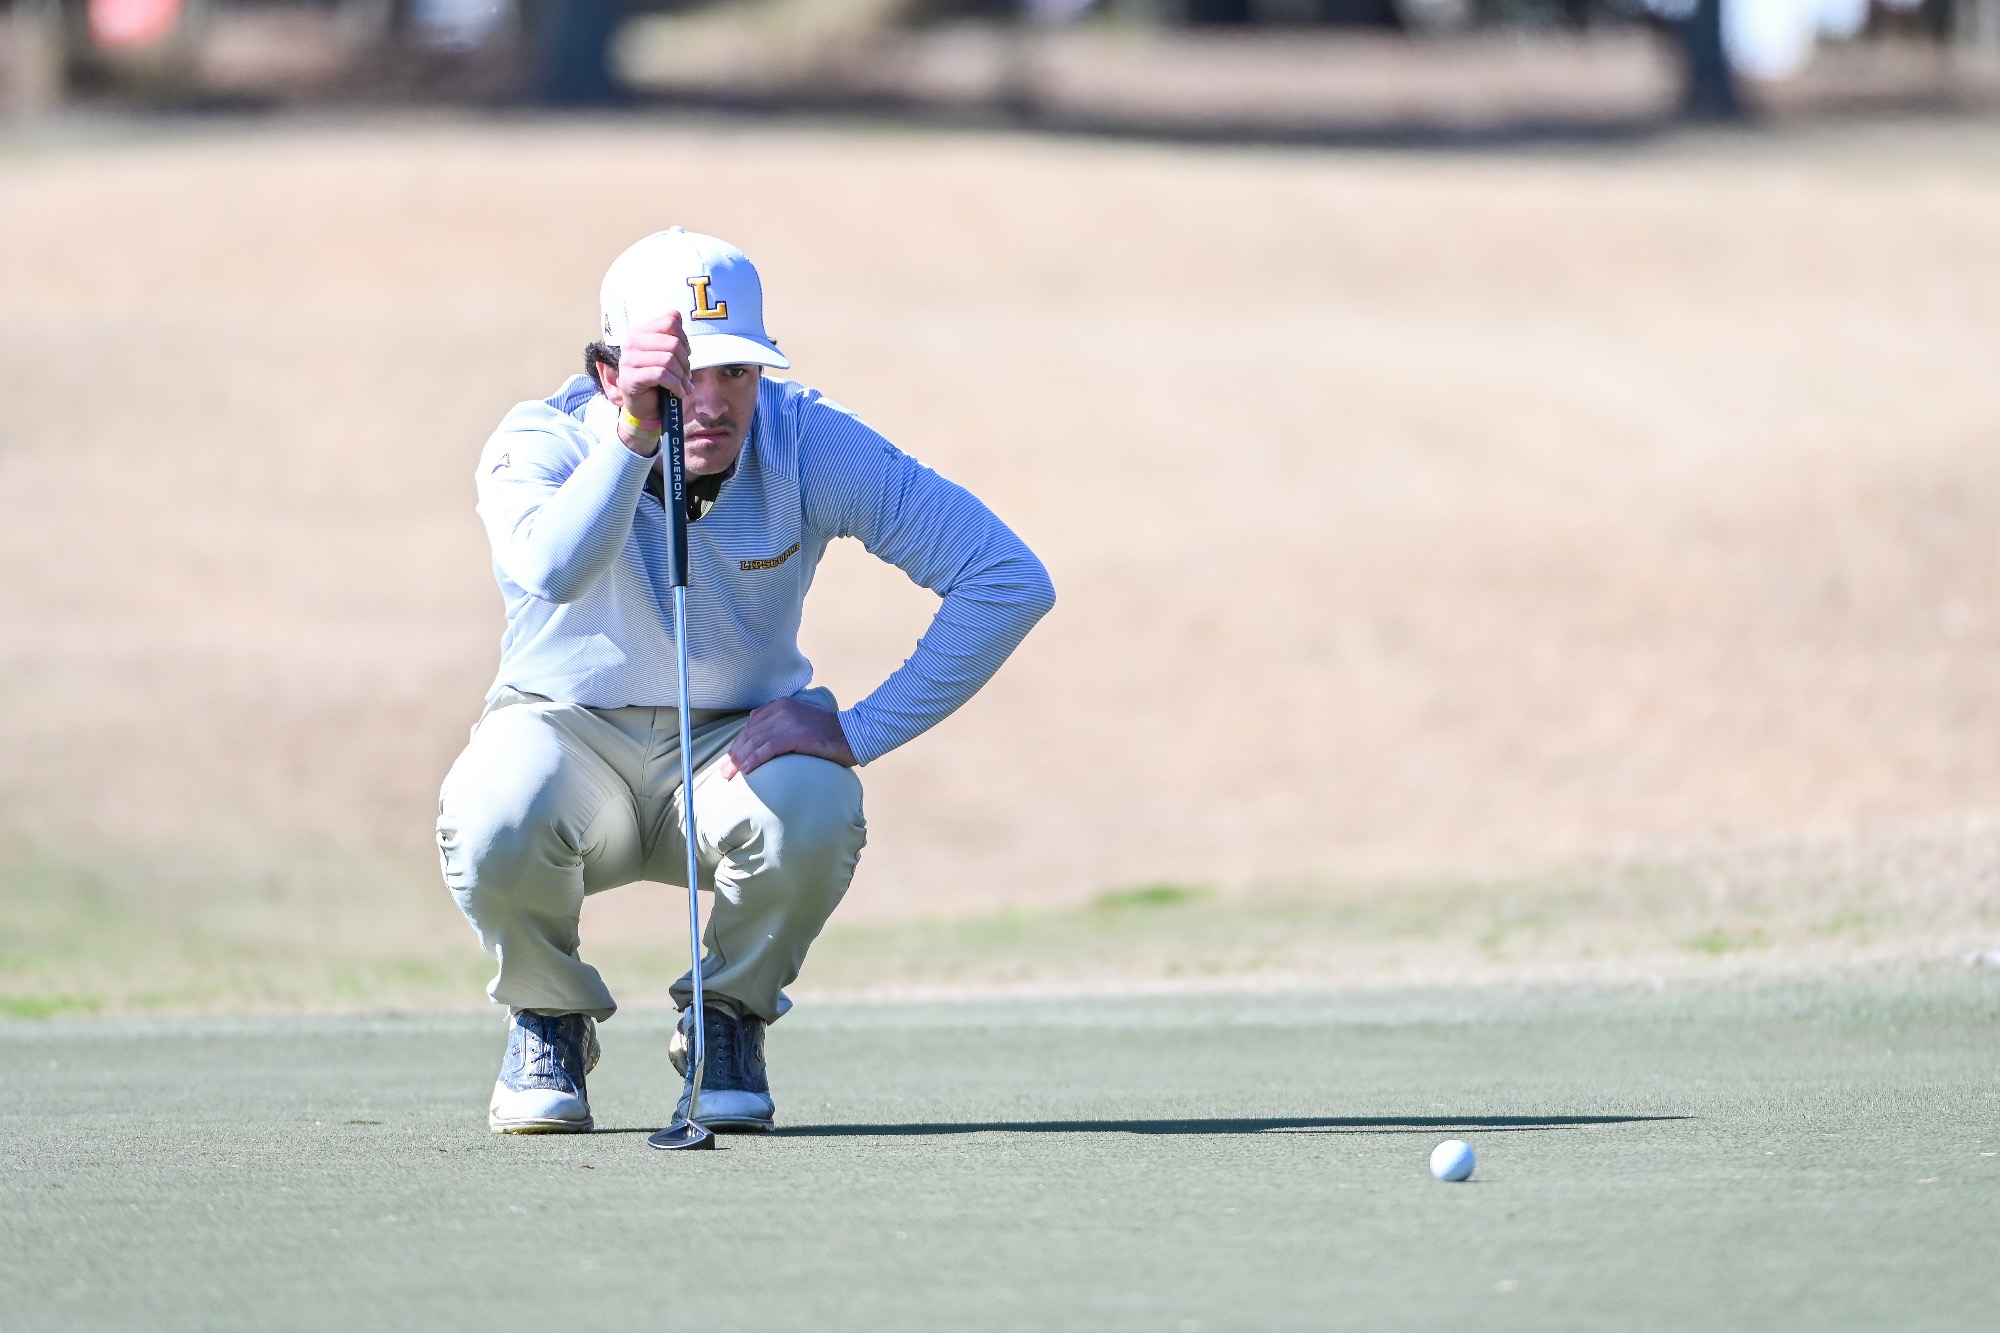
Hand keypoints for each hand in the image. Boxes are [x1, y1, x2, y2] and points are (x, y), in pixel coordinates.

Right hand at [609, 313, 692, 454]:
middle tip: (686, 375)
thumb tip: (678, 315)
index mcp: (640, 331)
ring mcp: (628, 360)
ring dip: (682, 376)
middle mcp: (631, 342)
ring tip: (684, 385)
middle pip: (672, 342)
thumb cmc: (658, 379)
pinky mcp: (630, 378)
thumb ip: (671, 334)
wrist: (645, 406)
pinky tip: (679, 392)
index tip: (686, 354)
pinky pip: (662, 375)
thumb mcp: (666, 353)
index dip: (685, 339)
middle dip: (686, 362)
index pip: (670, 321)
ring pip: (669, 360)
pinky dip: (676, 385)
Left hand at [720, 697, 856, 778]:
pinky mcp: (797, 734)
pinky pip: (769, 748)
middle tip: (724, 772)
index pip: (752, 725)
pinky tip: (747, 770)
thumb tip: (755, 722)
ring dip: (740, 760)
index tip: (730, 759)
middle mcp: (783, 709)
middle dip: (735, 754)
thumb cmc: (828, 733)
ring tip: (730, 775)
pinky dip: (755, 759)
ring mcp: (790, 721)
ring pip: (756, 741)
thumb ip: (780, 720)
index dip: (739, 744)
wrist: (852, 734)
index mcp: (782, 704)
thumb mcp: (801, 719)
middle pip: (751, 733)